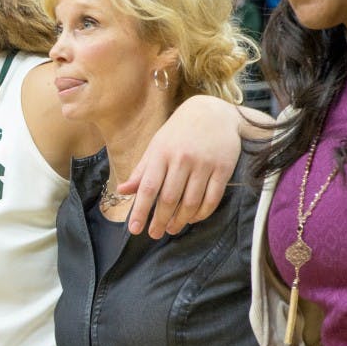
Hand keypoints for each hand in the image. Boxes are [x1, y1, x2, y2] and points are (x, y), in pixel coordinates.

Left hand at [119, 96, 241, 237]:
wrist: (213, 112)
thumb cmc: (179, 131)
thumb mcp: (156, 146)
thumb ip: (141, 170)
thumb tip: (122, 191)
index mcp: (161, 153)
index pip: (148, 188)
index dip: (140, 210)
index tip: (134, 229)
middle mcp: (182, 159)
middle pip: (169, 199)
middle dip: (160, 221)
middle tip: (154, 234)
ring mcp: (204, 164)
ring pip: (191, 202)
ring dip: (180, 220)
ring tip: (172, 229)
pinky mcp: (223, 168)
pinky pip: (212, 198)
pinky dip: (202, 213)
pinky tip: (193, 219)